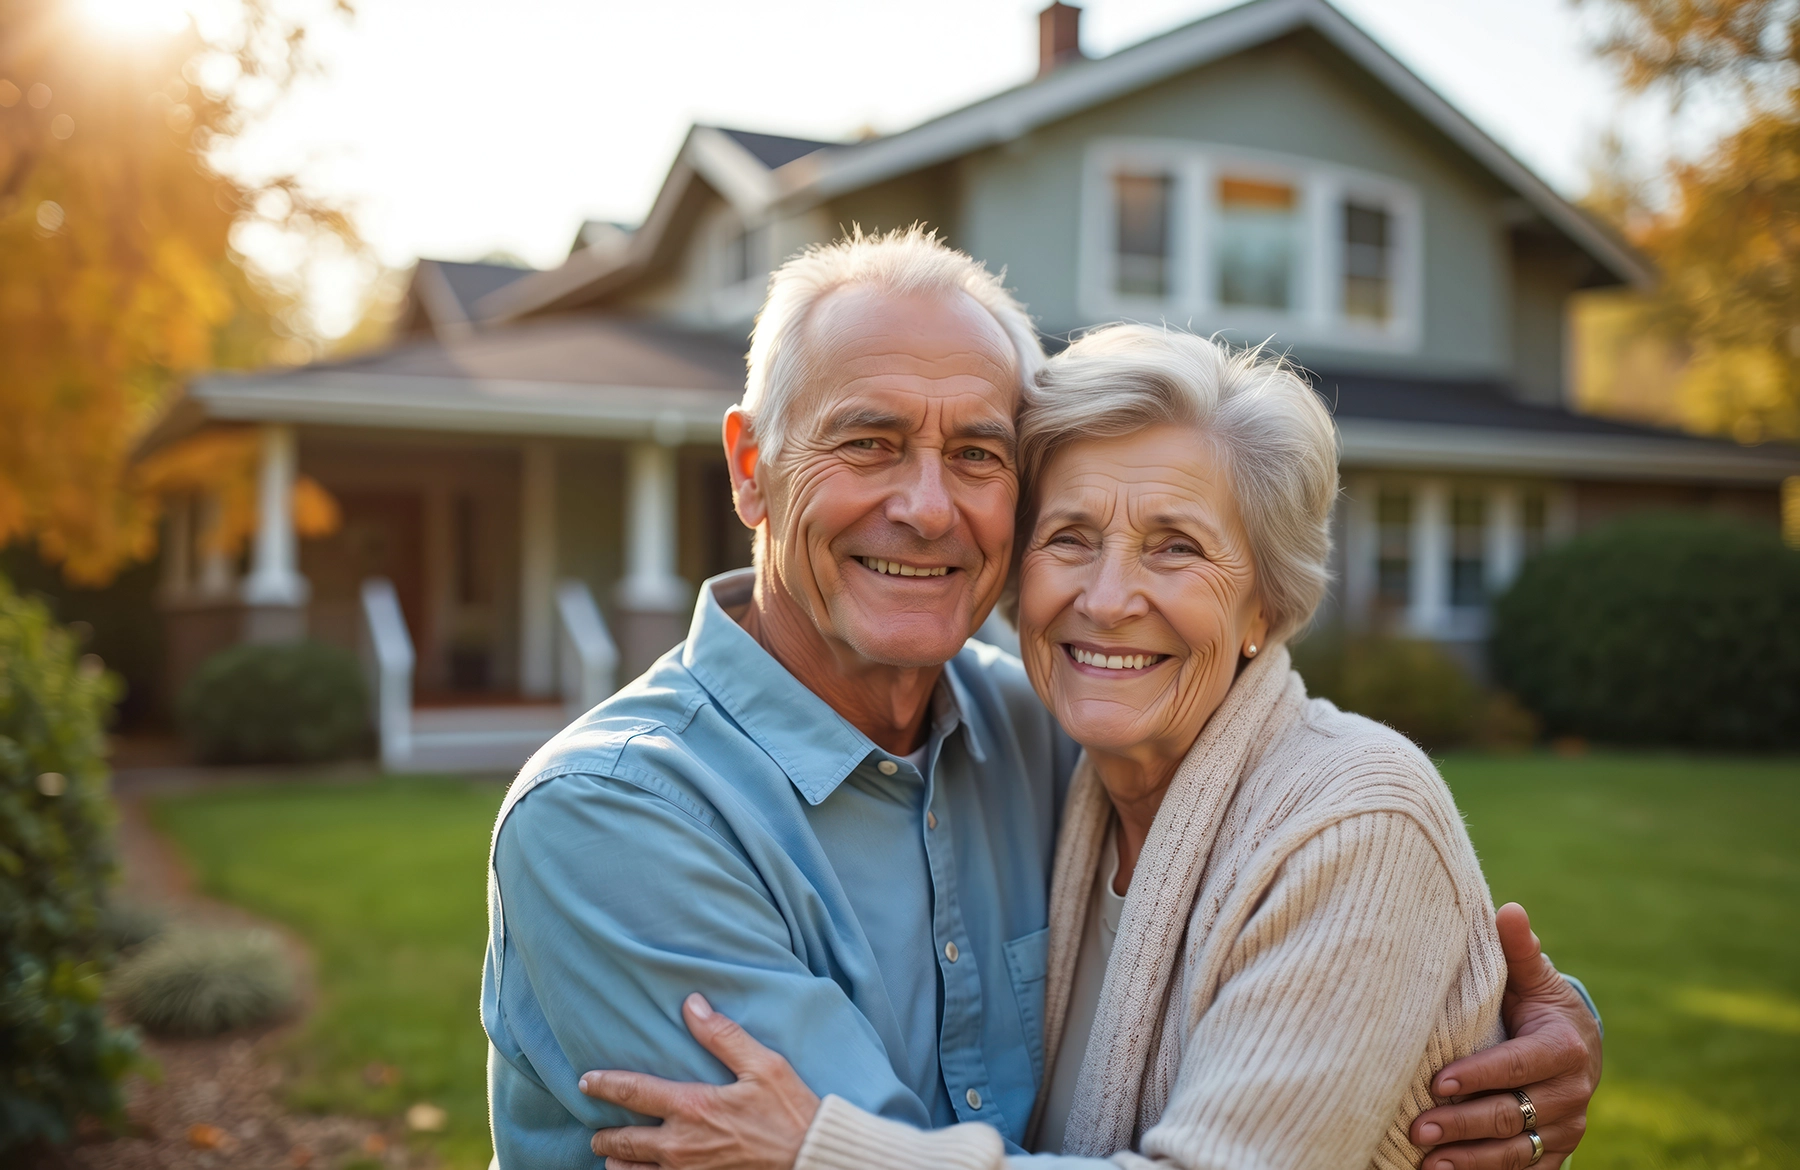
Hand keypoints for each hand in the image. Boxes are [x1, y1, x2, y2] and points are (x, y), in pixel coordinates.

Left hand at [581, 993, 821, 1169]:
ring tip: (615, 1158)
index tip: (585, 1082)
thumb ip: (723, 1036)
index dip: (603, 1085)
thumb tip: (692, 1005)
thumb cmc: (790, 1112)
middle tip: (595, 1134)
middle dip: (603, 1137)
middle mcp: (680, 1146)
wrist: (811, 1160)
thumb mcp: (764, 1065)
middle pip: (622, 1142)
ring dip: (619, 1165)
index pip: (632, 1092)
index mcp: (692, 1107)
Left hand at [1409, 903, 1601, 1169]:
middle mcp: (1571, 1093)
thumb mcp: (1533, 978)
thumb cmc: (1538, 1006)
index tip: (1438, 1082)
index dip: (1481, 1076)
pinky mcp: (1556, 1153)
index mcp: (1565, 1048)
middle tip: (1418, 1128)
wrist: (1576, 1050)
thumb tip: (1509, 909)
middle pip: (1514, 1114)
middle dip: (1465, 1124)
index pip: (1520, 1066)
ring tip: (1427, 1164)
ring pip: (1517, 1151)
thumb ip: (1519, 951)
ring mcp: (1566, 1128)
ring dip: (1471, 1160)